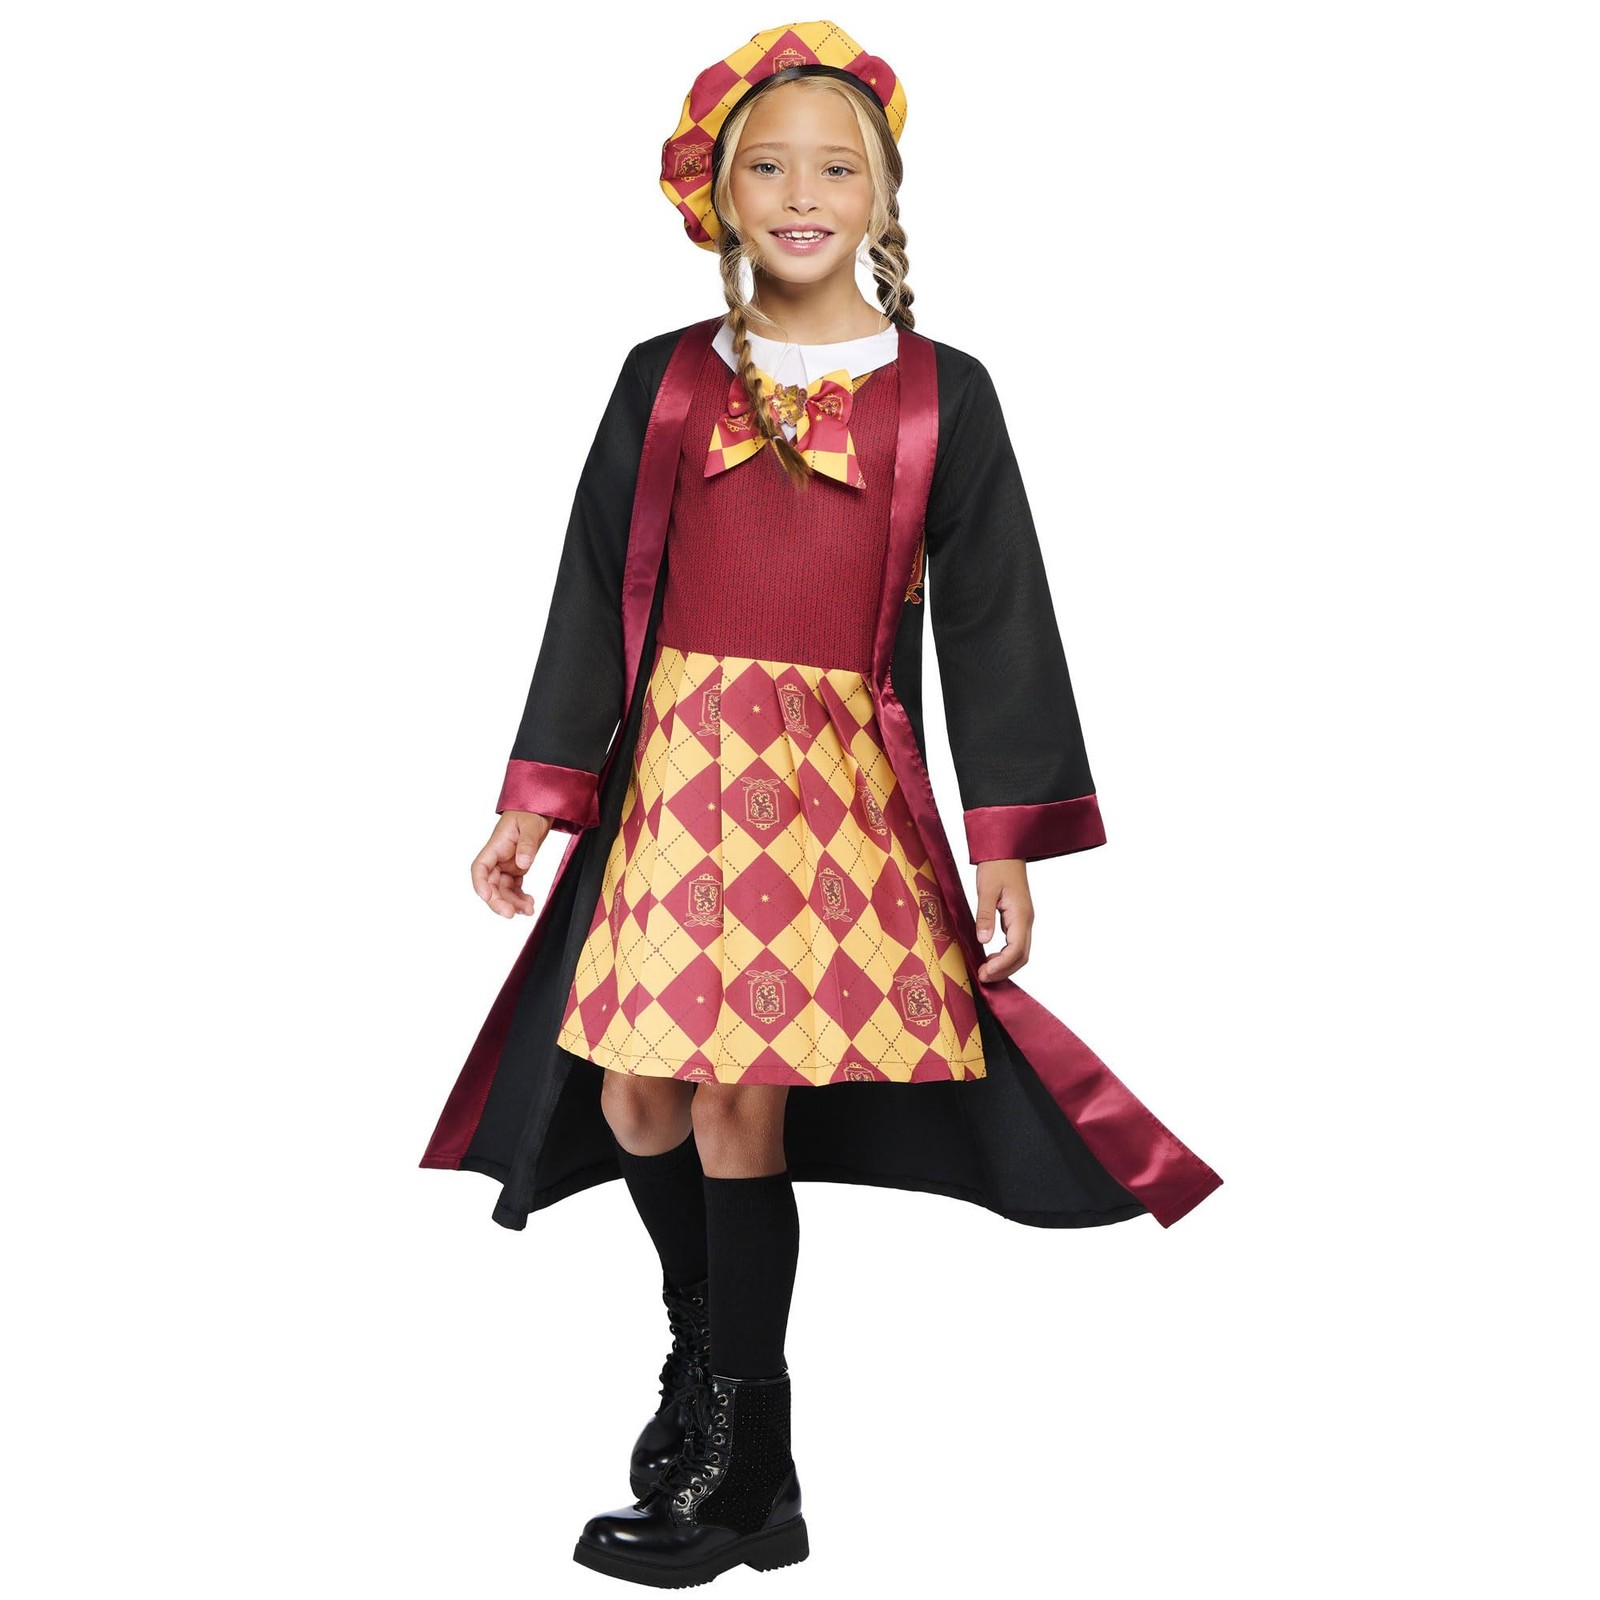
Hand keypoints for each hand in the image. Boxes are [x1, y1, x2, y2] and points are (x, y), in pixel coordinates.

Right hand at [472, 810, 552, 917]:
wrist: (540, 808)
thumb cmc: (531, 811)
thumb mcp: (531, 824)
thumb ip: (527, 843)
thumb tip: (522, 862)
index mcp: (496, 845)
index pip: (479, 867)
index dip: (480, 884)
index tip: (486, 897)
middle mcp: (498, 857)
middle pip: (490, 884)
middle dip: (498, 901)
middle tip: (511, 914)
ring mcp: (507, 864)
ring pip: (503, 889)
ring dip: (513, 903)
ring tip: (529, 910)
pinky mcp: (516, 868)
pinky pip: (514, 887)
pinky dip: (520, 898)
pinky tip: (529, 904)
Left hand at [973, 858, 1032, 981]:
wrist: (1005, 852)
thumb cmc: (996, 866)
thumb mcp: (985, 890)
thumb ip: (985, 915)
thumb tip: (984, 941)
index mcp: (1020, 915)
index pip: (1016, 949)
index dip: (1002, 965)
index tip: (985, 973)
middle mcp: (1026, 920)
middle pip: (1022, 956)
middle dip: (1004, 970)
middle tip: (982, 976)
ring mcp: (1023, 920)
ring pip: (1020, 952)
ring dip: (1005, 965)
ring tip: (985, 970)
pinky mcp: (1017, 919)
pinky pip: (1015, 943)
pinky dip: (1005, 955)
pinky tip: (990, 956)